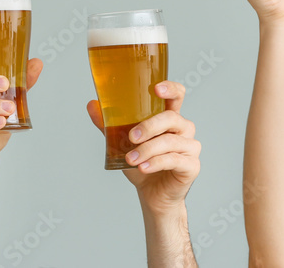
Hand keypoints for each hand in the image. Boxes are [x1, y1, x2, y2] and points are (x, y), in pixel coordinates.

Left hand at [87, 81, 200, 213]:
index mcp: (170, 117)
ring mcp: (190, 147)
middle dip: (150, 126)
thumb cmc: (142, 163)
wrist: (153, 195)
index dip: (170, 88)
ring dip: (147, 150)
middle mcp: (183, 129)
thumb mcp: (122, 143)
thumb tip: (92, 105)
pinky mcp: (191, 165)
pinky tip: (143, 167)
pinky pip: (174, 160)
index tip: (156, 88)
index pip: (177, 95)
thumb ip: (110, 125)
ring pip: (170, 141)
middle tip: (131, 136)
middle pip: (172, 118)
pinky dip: (155, 163)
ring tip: (131, 159)